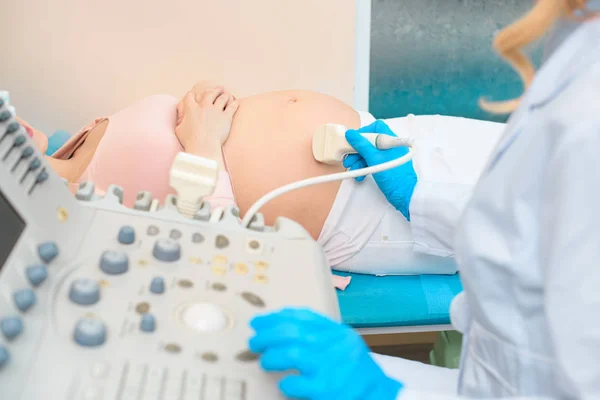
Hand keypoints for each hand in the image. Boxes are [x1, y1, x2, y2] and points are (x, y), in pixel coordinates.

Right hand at [175, 86, 238, 150]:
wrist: (204, 146)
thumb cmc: (190, 140)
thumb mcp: (179, 130)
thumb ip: (181, 122)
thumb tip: (181, 121)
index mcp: (191, 109)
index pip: (190, 96)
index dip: (191, 95)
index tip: (193, 95)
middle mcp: (204, 107)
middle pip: (209, 94)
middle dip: (214, 90)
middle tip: (218, 88)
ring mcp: (216, 111)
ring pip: (222, 98)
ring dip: (224, 95)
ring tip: (227, 94)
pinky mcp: (226, 117)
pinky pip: (232, 107)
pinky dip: (234, 104)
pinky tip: (236, 102)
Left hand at [249, 308, 402, 399]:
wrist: (381, 396)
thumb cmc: (356, 371)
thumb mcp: (344, 343)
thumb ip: (321, 332)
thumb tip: (283, 319)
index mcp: (338, 333)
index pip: (304, 318)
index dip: (277, 317)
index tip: (259, 321)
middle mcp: (336, 346)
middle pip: (294, 332)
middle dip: (268, 335)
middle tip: (253, 341)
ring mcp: (332, 367)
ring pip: (293, 353)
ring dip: (272, 356)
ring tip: (264, 360)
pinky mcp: (328, 390)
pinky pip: (298, 383)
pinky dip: (287, 382)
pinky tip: (283, 384)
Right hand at [344, 120, 416, 220]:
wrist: (406, 196)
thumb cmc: (394, 178)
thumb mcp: (374, 159)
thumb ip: (362, 145)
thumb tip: (351, 134)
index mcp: (392, 141)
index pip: (376, 128)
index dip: (363, 133)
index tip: (353, 141)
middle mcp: (391, 147)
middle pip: (370, 142)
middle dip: (357, 150)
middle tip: (349, 158)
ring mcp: (389, 158)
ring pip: (370, 153)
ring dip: (359, 160)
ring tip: (352, 168)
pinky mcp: (386, 167)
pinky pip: (372, 162)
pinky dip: (364, 167)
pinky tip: (359, 175)